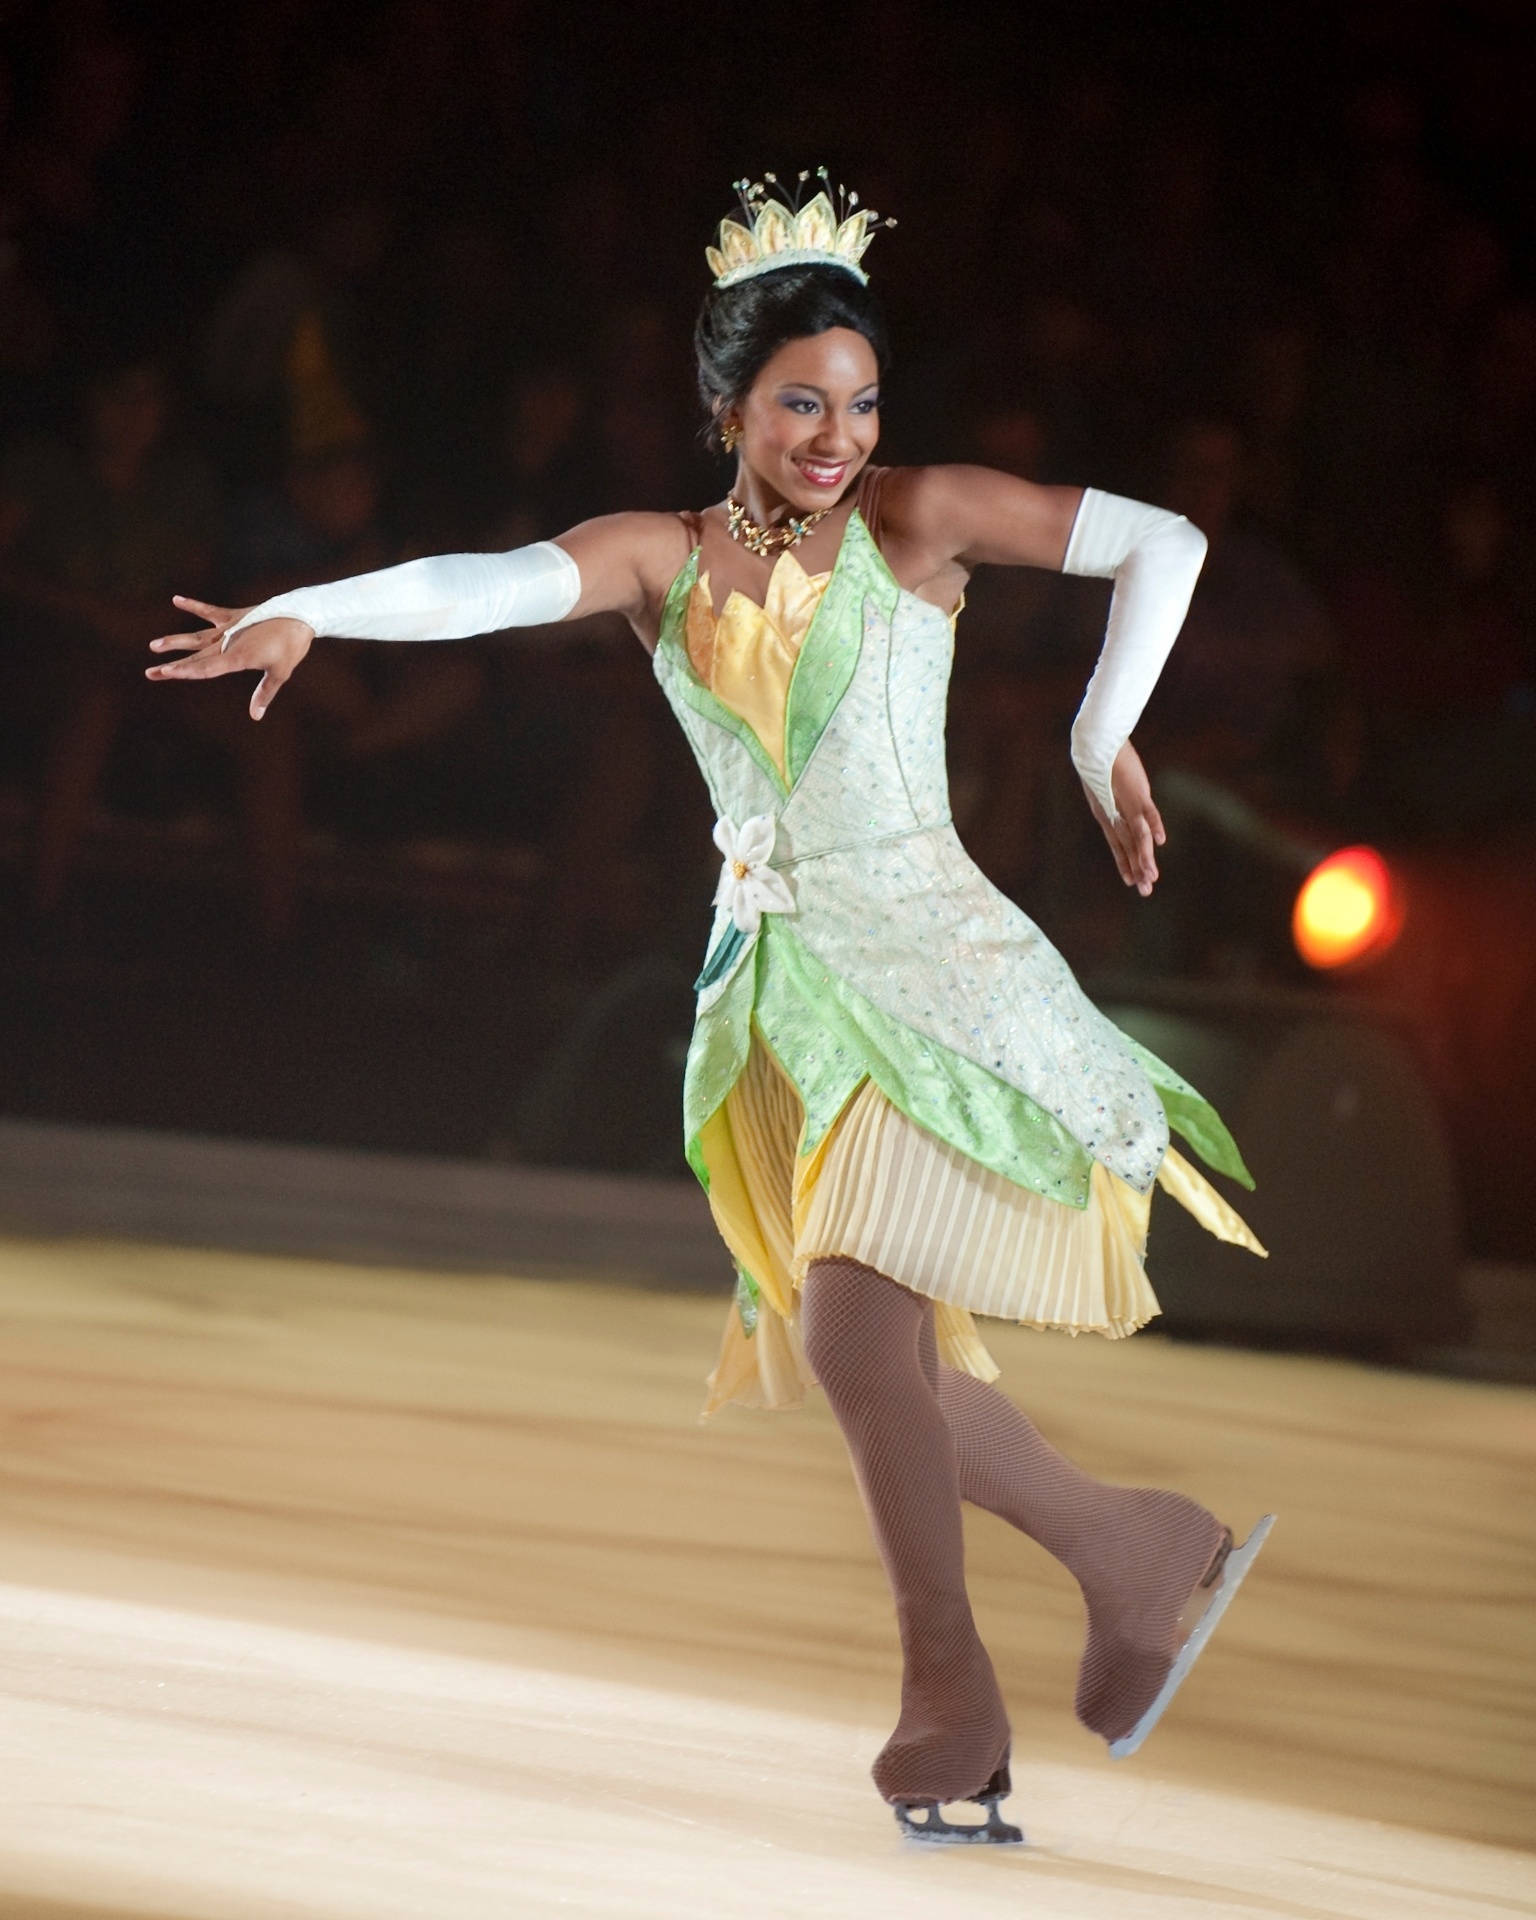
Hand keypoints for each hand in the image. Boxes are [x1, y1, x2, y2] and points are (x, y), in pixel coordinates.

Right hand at [146, 596, 313, 719]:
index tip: (166, 673)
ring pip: (196, 637)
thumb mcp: (280, 672)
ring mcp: (229, 628)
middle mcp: (228, 642)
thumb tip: (255, 716)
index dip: (185, 671)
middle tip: (151, 673)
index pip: (206, 668)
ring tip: (154, 645)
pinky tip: (176, 599)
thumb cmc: (291, 647)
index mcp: (238, 657)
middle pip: (196, 657)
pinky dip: (194, 605)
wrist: (299, 616)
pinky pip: (210, 611)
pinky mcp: (233, 616)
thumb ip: (264, 693)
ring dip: (175, 641)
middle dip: (173, 666)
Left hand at [1084, 739, 1164, 895]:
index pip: (1117, 846)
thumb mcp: (1106, 788)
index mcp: (1106, 816)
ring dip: (1145, 857)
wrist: (1096, 745)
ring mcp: (1127, 805)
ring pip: (1137, 837)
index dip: (1124, 864)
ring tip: (1152, 877)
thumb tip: (1116, 810)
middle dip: (1138, 869)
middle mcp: (1115, 815)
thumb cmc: (1101, 764)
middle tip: (1146, 892)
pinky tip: (1160, 843)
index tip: (1131, 882)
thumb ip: (1115, 802)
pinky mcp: (1137, 793)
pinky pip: (1147, 813)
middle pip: (1129, 847)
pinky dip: (1154, 827)